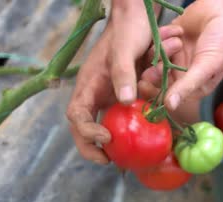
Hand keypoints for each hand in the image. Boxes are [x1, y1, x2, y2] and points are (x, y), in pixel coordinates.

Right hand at [65, 1, 181, 163]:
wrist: (138, 19)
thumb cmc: (127, 31)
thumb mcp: (124, 50)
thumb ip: (123, 74)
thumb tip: (125, 101)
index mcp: (89, 84)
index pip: (77, 115)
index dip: (87, 132)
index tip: (107, 139)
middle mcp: (97, 93)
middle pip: (86, 127)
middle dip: (93, 148)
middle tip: (110, 162)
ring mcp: (111, 95)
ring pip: (105, 124)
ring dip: (113, 141)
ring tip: (125, 157)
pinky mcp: (126, 95)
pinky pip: (125, 116)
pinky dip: (131, 127)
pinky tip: (145, 137)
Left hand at [138, 0, 222, 118]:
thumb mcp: (207, 66)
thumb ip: (187, 86)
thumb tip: (169, 107)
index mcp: (195, 86)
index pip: (170, 96)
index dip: (156, 91)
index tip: (146, 84)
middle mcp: (184, 73)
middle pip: (158, 79)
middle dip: (156, 70)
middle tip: (158, 63)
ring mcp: (176, 55)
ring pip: (155, 59)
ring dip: (164, 48)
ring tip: (178, 40)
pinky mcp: (170, 37)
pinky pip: (156, 41)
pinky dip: (164, 34)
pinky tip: (178, 30)